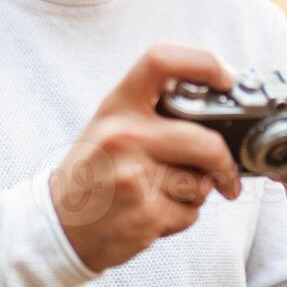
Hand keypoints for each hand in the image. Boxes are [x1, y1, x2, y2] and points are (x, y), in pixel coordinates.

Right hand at [50, 44, 242, 272]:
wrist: (59, 226)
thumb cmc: (94, 173)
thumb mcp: (110, 127)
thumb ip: (154, 115)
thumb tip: (218, 114)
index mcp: (117, 106)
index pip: (162, 61)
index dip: (205, 63)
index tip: (227, 79)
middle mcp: (124, 136)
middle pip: (205, 141)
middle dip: (224, 163)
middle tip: (227, 174)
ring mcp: (134, 177)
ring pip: (201, 183)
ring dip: (195, 194)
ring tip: (161, 193)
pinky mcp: (145, 215)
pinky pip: (190, 214)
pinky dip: (181, 217)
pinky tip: (152, 214)